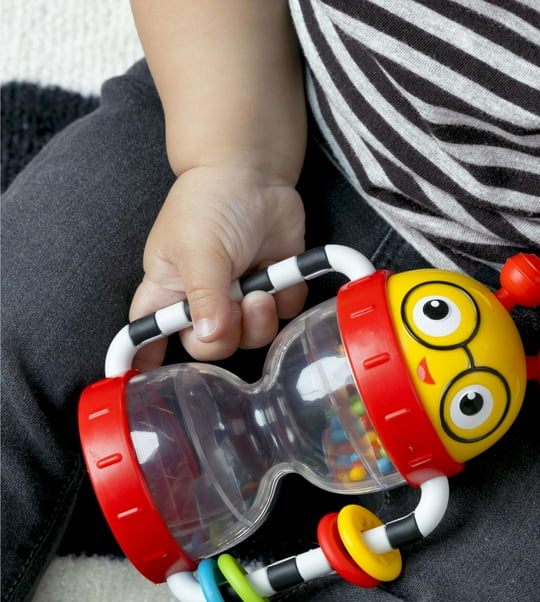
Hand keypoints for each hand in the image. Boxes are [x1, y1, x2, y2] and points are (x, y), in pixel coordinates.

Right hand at [130, 163, 305, 369]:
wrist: (254, 172)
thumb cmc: (210, 202)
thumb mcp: (199, 249)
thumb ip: (204, 296)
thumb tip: (209, 336)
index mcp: (169, 292)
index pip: (149, 337)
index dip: (147, 362)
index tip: (147, 384)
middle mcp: (204, 300)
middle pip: (211, 348)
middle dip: (228, 335)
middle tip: (237, 304)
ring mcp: (240, 296)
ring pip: (252, 337)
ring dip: (260, 319)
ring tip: (261, 287)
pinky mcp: (273, 287)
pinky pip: (283, 316)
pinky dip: (285, 299)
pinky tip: (278, 272)